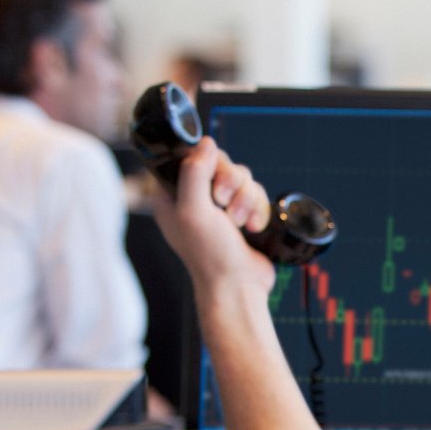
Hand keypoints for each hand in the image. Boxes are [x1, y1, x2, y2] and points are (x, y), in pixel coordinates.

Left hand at [152, 138, 275, 296]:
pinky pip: (257, 193)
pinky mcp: (243, 212)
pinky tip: (251, 228)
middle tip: (225, 208)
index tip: (213, 188)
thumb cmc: (210, 255)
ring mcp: (221, 206)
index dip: (208, 165)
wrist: (238, 286)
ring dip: (246, 200)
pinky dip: (258, 210)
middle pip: (223, 164)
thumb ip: (194, 172)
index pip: (192, 157)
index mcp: (172, 194)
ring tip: (240, 224)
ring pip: (243, 178)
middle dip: (232, 186)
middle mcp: (196, 197)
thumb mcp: (193, 211)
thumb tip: (206, 142)